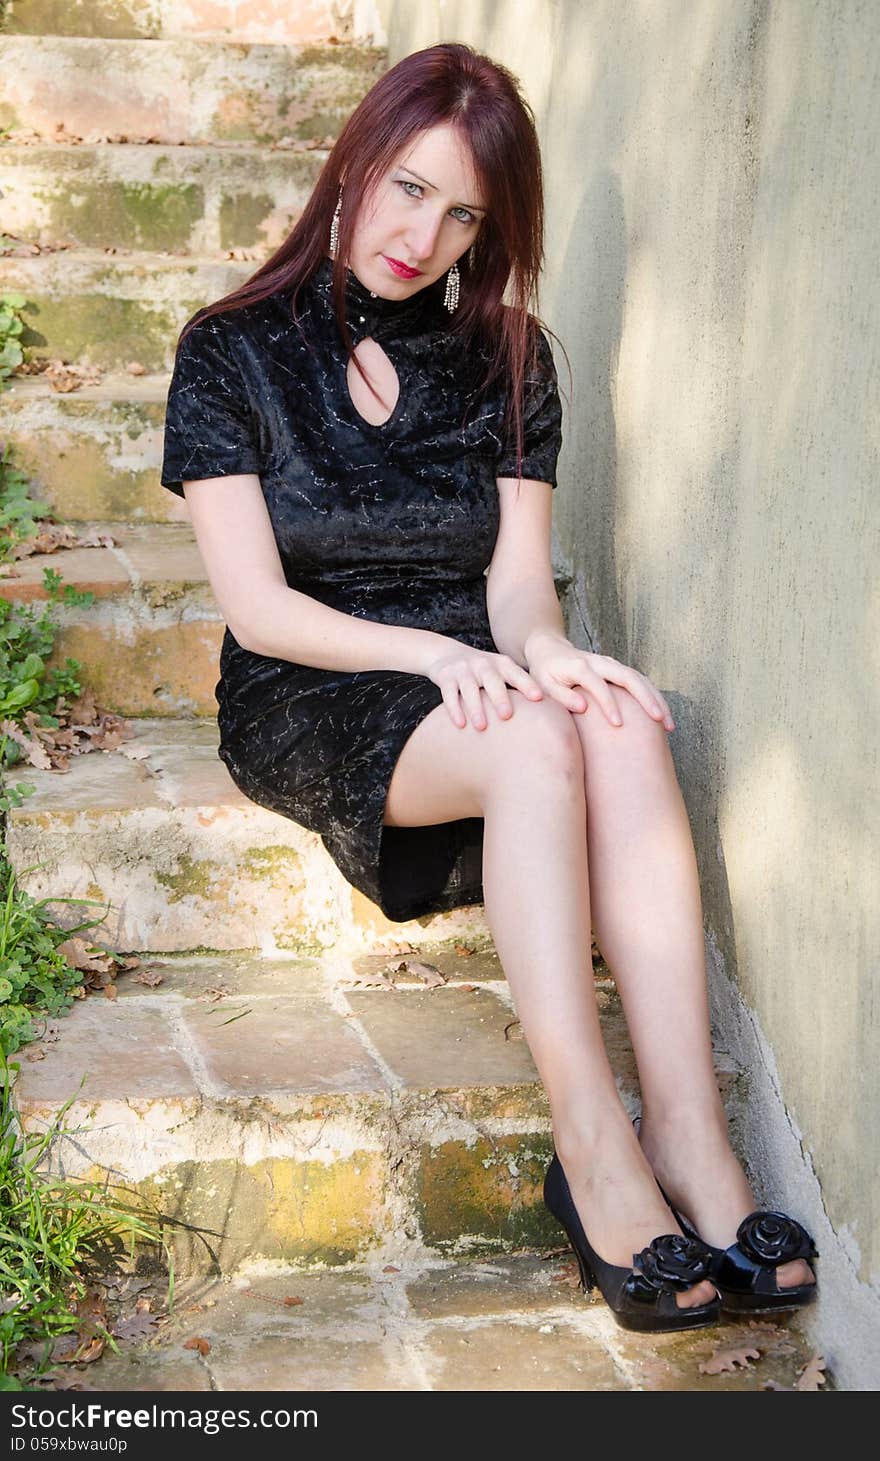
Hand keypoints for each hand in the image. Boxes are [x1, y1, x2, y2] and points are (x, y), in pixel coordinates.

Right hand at [423, 645, 544, 729]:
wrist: (445, 654)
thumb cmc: (482, 671)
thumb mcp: (500, 671)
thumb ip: (519, 686)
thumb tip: (551, 712)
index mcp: (501, 664)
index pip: (516, 674)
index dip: (527, 685)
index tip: (538, 698)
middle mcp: (483, 665)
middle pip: (492, 680)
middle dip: (499, 697)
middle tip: (507, 716)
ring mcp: (463, 670)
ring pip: (469, 689)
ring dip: (476, 708)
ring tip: (482, 727)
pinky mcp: (445, 677)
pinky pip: (449, 694)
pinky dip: (454, 709)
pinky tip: (460, 724)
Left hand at [525, 632, 675, 730]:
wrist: (550, 649)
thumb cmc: (545, 673)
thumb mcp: (545, 685)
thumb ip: (562, 696)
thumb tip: (583, 708)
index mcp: (580, 667)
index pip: (598, 684)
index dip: (608, 704)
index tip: (618, 725)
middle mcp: (600, 662)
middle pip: (629, 677)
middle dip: (646, 698)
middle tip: (659, 721)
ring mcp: (611, 664)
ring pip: (640, 678)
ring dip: (656, 699)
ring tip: (668, 724)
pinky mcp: (617, 669)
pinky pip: (640, 681)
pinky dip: (653, 696)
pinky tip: (663, 715)